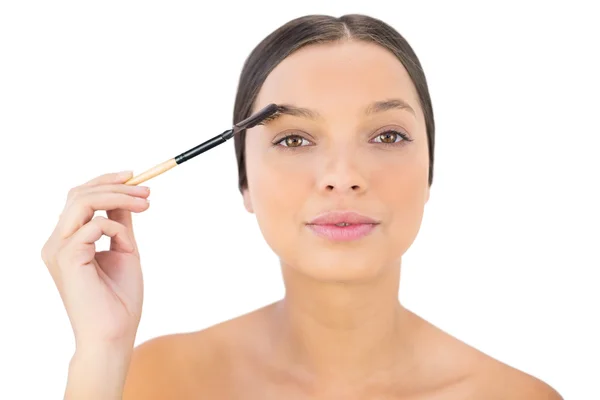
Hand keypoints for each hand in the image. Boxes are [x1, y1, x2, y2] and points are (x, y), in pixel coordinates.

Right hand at [41, 171, 149, 350]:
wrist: (115, 334)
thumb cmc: (120, 299)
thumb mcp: (124, 250)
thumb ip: (119, 224)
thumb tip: (125, 197)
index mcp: (67, 241)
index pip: (78, 198)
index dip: (105, 182)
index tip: (135, 178)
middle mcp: (56, 243)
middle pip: (78, 193)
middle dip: (115, 185)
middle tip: (146, 191)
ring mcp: (58, 250)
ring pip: (82, 201)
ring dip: (118, 197)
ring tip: (145, 203)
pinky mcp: (67, 257)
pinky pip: (95, 226)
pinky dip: (116, 229)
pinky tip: (128, 247)